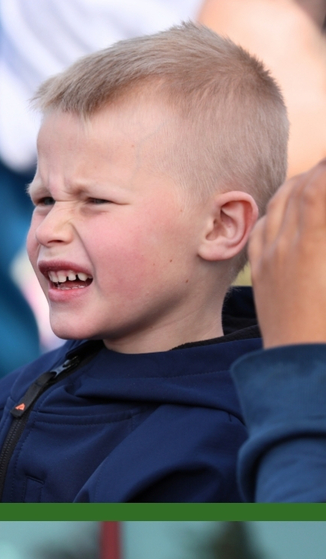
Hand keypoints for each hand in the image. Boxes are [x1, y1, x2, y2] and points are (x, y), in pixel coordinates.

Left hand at [249, 159, 325, 347]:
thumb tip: (320, 222)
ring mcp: (268, 260)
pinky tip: (293, 208)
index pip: (321, 186)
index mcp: (313, 246)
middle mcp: (285, 247)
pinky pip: (264, 228)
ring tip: (322, 176)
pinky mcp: (261, 274)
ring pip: (280, 204)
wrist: (301, 367)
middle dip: (324, 169)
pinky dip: (282, 207)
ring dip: (304, 182)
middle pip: (303, 187)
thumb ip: (325, 232)